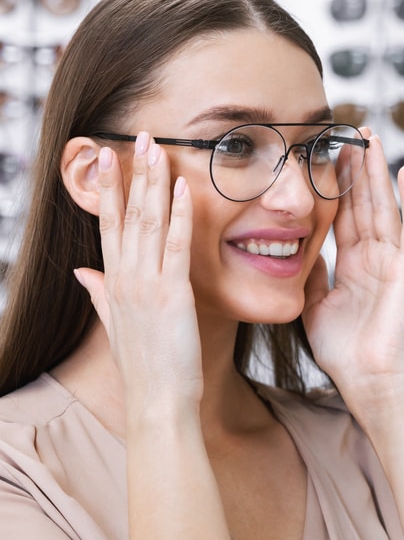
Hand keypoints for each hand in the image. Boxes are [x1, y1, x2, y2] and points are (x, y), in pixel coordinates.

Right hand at [74, 133, 202, 413]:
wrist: (157, 404)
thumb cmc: (144, 369)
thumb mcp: (115, 327)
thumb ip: (99, 294)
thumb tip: (83, 271)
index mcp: (112, 285)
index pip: (109, 226)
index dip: (110, 189)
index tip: (109, 156)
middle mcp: (123, 280)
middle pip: (126, 215)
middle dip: (132, 173)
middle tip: (139, 135)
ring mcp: (145, 286)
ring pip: (147, 223)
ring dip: (153, 182)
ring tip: (158, 147)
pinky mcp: (172, 296)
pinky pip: (175, 247)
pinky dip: (179, 215)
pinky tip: (183, 188)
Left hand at [302, 132, 403, 413]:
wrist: (367, 380)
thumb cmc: (344, 351)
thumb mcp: (317, 304)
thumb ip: (314, 274)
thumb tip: (301, 249)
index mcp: (354, 264)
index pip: (344, 214)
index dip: (337, 185)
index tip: (327, 154)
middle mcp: (375, 256)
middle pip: (365, 201)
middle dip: (357, 167)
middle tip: (351, 131)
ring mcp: (393, 260)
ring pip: (384, 205)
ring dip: (378, 171)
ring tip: (371, 137)